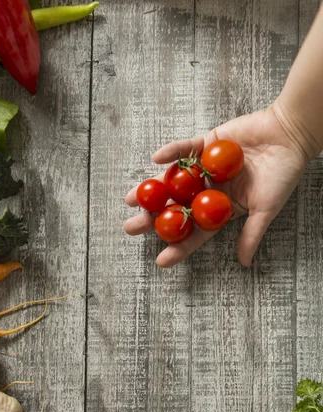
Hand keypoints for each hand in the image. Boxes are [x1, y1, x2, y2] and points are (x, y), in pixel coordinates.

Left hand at [124, 105, 309, 267]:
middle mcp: (208, 190)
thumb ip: (251, 234)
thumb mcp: (266, 209)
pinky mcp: (206, 144)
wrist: (290, 136)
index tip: (161, 260)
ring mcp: (205, 168)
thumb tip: (244, 263)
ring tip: (130, 199)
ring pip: (173, 180)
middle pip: (176, 207)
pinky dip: (172, 152)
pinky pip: (186, 149)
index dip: (179, 246)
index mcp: (220, 209)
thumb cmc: (282, 175)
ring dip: (152, 188)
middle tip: (131, 228)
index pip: (196, 231)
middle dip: (153, 218)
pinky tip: (156, 160)